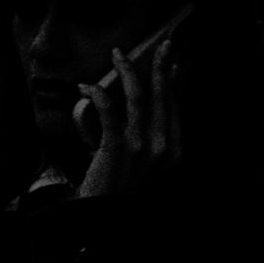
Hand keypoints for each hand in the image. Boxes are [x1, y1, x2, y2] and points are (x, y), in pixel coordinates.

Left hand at [78, 35, 180, 198]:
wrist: (104, 216)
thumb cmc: (123, 190)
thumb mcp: (149, 166)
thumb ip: (155, 138)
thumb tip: (151, 101)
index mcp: (174, 151)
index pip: (175, 107)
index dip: (173, 82)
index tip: (172, 64)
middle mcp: (162, 147)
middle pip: (163, 97)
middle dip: (162, 66)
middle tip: (162, 45)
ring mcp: (140, 147)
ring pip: (137, 97)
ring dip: (127, 71)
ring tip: (119, 55)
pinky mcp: (116, 147)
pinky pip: (109, 111)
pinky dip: (98, 94)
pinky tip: (88, 86)